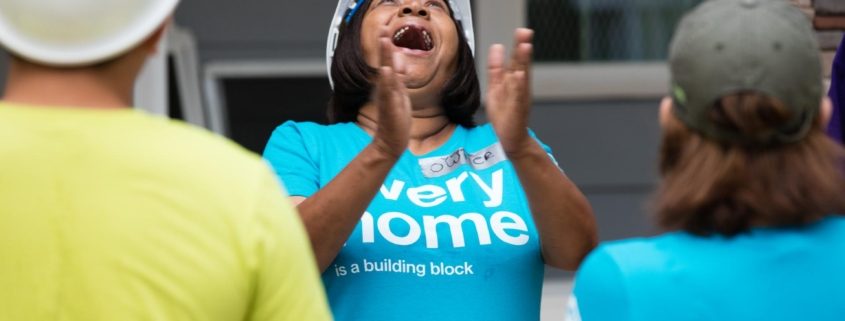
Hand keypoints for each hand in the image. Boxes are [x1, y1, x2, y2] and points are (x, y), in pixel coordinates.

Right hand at [372, 27, 411, 158]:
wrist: (390, 141)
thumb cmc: (395, 119)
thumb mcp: (399, 94)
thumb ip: (399, 77)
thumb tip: (399, 60)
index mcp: (389, 85)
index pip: (387, 61)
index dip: (386, 46)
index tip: (384, 30)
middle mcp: (386, 89)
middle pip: (384, 63)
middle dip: (384, 47)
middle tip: (382, 30)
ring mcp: (387, 97)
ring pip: (387, 74)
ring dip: (385, 57)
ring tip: (385, 42)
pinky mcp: (389, 107)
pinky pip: (388, 92)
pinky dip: (387, 81)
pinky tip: (386, 71)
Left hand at [486, 28, 533, 155]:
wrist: (511, 139)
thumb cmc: (505, 115)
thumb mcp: (496, 87)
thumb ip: (496, 69)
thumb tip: (496, 47)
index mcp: (514, 82)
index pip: (517, 60)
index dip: (519, 46)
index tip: (522, 31)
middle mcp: (520, 88)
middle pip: (522, 65)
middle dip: (523, 49)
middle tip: (526, 33)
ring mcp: (520, 98)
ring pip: (522, 77)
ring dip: (524, 63)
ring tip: (525, 47)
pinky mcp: (517, 110)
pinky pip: (518, 96)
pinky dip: (518, 86)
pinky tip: (519, 75)